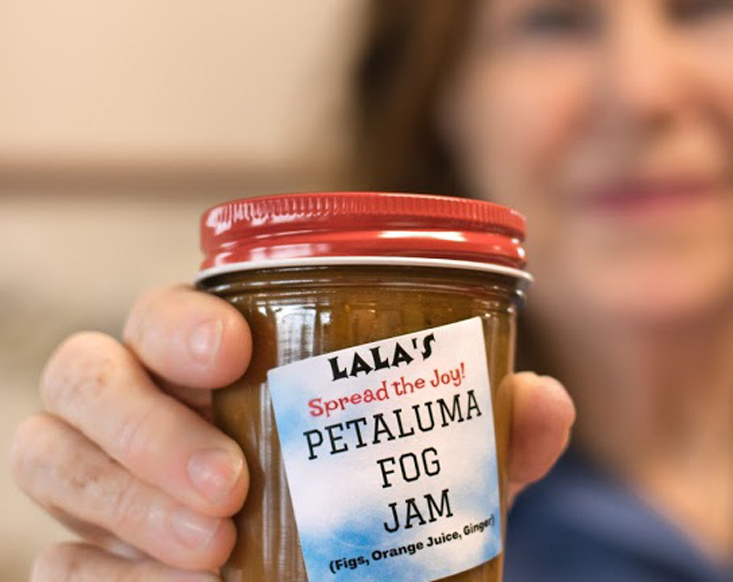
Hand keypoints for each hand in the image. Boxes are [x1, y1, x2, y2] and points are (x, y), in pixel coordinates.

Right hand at [11, 285, 574, 579]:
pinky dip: (107, 574)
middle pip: (84, 375)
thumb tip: (546, 401)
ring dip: (123, 502)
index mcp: (217, 358)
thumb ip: (484, 430)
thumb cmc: (372, 497)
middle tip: (230, 486)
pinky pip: (56, 558)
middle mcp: (145, 403)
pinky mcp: (88, 555)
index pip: (164, 313)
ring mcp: (107, 479)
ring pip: (51, 456)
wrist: (338, 578)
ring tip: (213, 550)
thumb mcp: (432, 465)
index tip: (231, 349)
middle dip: (144, 423)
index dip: (179, 323)